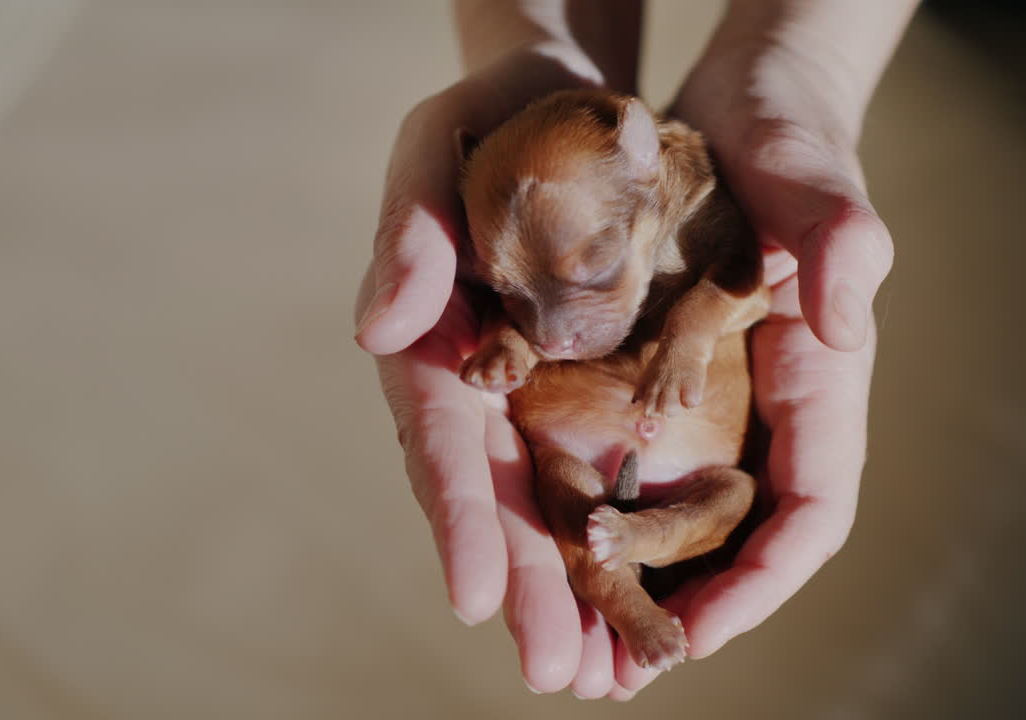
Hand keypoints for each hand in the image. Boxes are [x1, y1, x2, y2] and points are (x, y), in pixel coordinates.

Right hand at [355, 47, 640, 699]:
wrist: (550, 102)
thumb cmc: (481, 118)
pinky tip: (645, 594)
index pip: (440, 437)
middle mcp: (477, 382)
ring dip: (575, 588)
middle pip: (496, 493)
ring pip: (549, 500)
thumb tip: (380, 329)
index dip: (456, 515)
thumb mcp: (432, 153)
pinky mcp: (584, 387)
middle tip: (556, 673)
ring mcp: (531, 392)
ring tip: (609, 671)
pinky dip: (620, 534)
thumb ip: (409, 235)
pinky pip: (600, 466)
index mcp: (430, 339)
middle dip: (527, 584)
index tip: (478, 597)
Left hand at [608, 27, 892, 692]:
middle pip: (737, 536)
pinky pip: (626, 460)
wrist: (733, 111)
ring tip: (574, 645)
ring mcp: (709, 396)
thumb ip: (838, 234)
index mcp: (818, 378)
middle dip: (680, 608)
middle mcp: (766, 405)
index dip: (763, 581)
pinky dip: (595, 509)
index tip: (699, 635)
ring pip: (678, 513)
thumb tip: (844, 318)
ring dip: (631, 581)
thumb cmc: (783, 134)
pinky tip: (546, 543)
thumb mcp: (809, 170)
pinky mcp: (653, 377)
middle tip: (613, 674)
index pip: (812, 508)